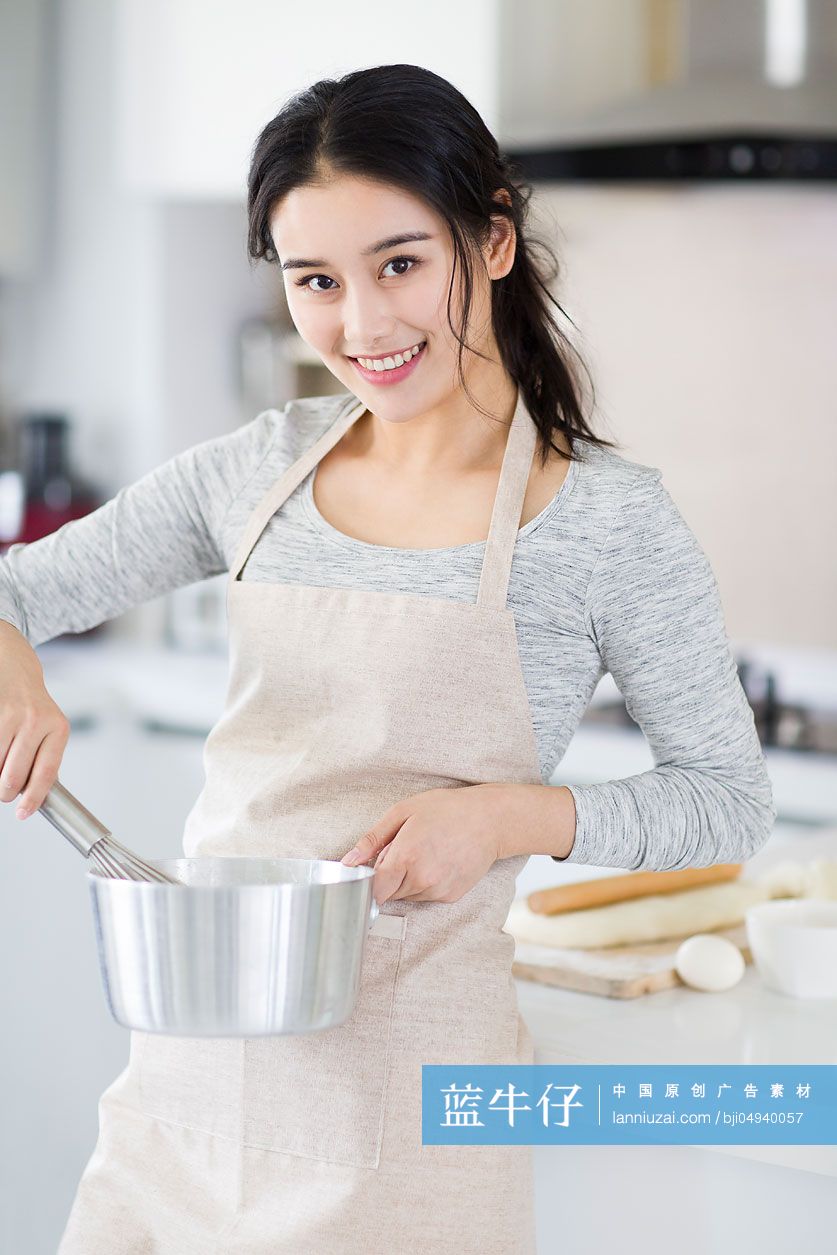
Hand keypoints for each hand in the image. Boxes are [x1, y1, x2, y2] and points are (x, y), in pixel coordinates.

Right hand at [0, 621, 70, 819]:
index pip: (46, 773)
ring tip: (1, 760)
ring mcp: (8, 715)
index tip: (23, 813)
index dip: (33, 799)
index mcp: (57, 728)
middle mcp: (35, 720)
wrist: (13, 666)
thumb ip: (46, 758)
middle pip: (13, 777)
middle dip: (6, 791)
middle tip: (5, 789)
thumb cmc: (31, 705)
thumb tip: (39, 796)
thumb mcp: (50, 727)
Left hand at [340, 783, 523, 905]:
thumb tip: (348, 861)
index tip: (374, 868)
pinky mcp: (451, 896)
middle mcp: (422, 880)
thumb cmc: (446, 810)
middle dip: (390, 875)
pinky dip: (426, 883)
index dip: (371, 880)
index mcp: (406, 858)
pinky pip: (426, 896)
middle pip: (389, 893)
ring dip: (408, 880)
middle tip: (406, 848)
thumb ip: (372, 839)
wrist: (489, 820)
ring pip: (408, 896)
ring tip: (425, 852)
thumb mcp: (403, 812)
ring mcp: (438, 891)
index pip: (374, 890)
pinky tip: (438, 861)